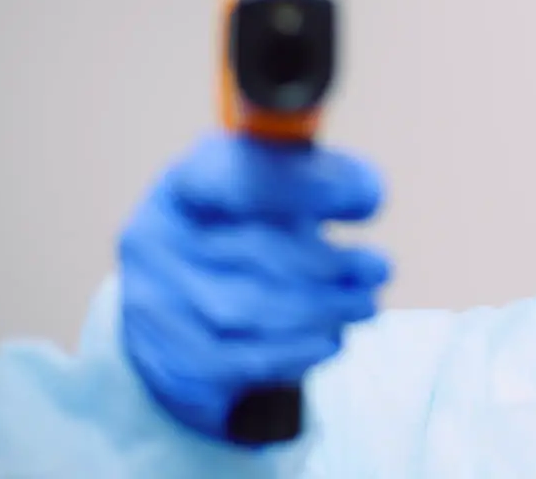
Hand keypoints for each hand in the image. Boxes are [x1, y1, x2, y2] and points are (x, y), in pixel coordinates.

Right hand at [118, 133, 390, 442]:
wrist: (186, 301)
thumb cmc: (247, 229)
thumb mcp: (274, 188)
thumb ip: (318, 178)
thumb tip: (365, 196)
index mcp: (186, 182)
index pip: (239, 177)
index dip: (306, 188)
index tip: (368, 200)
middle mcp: (155, 237)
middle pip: (252, 249)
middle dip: (329, 264)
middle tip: (380, 268)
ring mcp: (154, 301)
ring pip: (247, 310)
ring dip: (322, 310)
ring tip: (366, 304)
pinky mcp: (168, 356)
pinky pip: (241, 359)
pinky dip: (297, 351)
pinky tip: (332, 339)